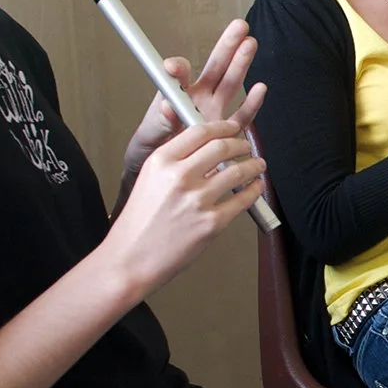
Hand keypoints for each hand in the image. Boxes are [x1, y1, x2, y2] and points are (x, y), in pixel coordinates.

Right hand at [99, 120, 264, 300]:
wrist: (130, 259)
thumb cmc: (138, 224)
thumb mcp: (148, 180)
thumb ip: (175, 162)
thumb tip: (206, 151)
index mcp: (161, 162)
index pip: (200, 131)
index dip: (223, 127)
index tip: (232, 129)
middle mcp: (179, 176)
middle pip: (222, 147)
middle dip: (241, 145)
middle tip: (247, 147)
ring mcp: (197, 200)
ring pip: (238, 172)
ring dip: (253, 165)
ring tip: (258, 165)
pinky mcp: (211, 222)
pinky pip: (242, 200)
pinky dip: (254, 191)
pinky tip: (256, 187)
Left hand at [123, 20, 267, 171]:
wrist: (166, 171)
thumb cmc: (155, 146)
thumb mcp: (149, 133)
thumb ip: (159, 120)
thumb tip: (167, 108)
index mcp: (177, 95)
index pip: (178, 75)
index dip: (177, 69)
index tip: (173, 67)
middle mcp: (198, 99)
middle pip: (215, 67)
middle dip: (227, 46)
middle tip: (239, 27)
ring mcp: (214, 112)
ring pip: (231, 83)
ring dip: (240, 63)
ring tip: (250, 43)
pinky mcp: (226, 130)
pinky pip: (242, 115)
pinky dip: (251, 103)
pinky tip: (259, 87)